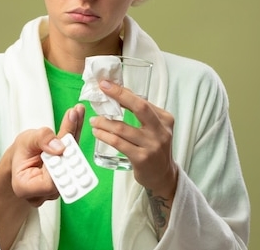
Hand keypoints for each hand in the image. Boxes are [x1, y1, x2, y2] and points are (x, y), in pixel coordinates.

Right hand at [10, 104, 84, 206]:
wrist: (21, 159)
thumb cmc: (20, 154)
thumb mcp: (24, 142)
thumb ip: (40, 141)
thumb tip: (60, 146)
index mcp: (27, 187)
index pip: (50, 182)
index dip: (59, 165)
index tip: (65, 142)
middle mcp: (44, 191)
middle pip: (65, 169)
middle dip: (71, 141)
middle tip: (75, 117)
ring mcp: (57, 185)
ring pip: (71, 160)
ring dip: (75, 135)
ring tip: (76, 114)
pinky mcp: (68, 174)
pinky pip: (73, 156)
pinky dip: (74, 138)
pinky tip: (76, 119)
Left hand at [90, 81, 177, 196]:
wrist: (163, 175)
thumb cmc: (154, 148)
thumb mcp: (154, 128)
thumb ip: (141, 112)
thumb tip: (120, 92)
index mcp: (165, 119)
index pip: (142, 101)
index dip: (123, 92)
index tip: (107, 84)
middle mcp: (161, 131)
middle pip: (139, 108)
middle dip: (118, 96)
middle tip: (101, 90)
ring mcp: (152, 145)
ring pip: (123, 128)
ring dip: (104, 122)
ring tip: (94, 120)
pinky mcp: (142, 158)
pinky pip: (118, 143)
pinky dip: (105, 136)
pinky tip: (97, 132)